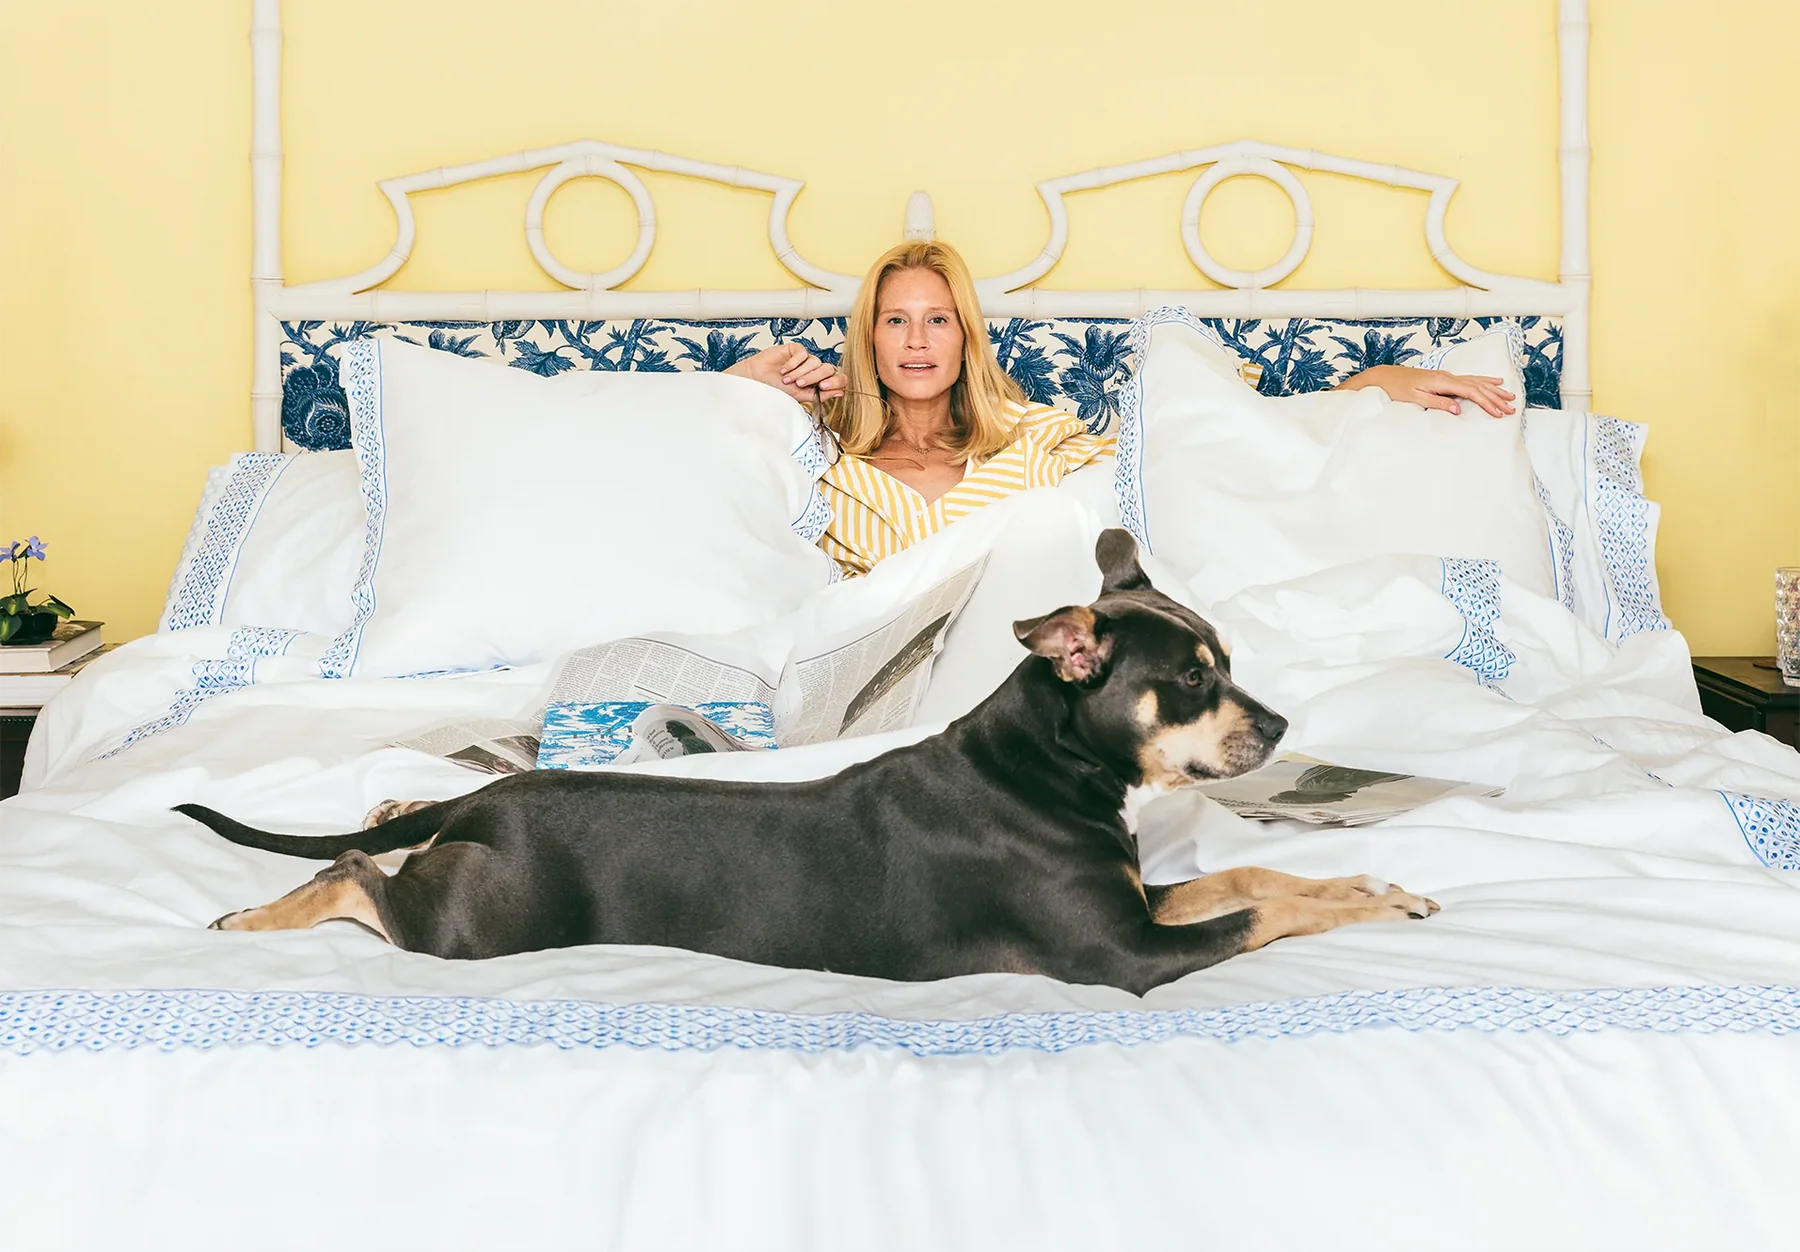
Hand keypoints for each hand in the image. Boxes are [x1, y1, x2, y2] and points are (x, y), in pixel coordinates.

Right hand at [725, 343, 847, 405]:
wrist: (758, 381)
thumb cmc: (776, 389)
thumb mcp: (801, 396)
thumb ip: (821, 394)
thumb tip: (840, 391)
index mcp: (818, 382)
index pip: (837, 378)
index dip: (835, 381)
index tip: (825, 387)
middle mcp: (814, 369)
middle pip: (827, 368)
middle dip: (814, 377)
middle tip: (800, 384)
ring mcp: (805, 359)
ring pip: (815, 362)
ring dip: (800, 373)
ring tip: (787, 380)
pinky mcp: (796, 349)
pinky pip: (803, 354)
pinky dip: (793, 364)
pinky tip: (784, 370)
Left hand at [1336, 365, 1515, 417]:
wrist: (1386, 376)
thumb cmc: (1398, 388)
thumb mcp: (1416, 399)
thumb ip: (1437, 403)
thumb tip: (1457, 410)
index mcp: (1443, 382)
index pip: (1471, 392)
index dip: (1487, 402)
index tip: (1499, 412)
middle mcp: (1448, 376)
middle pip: (1478, 387)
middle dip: (1496, 398)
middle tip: (1512, 408)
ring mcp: (1448, 376)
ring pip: (1477, 382)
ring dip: (1494, 390)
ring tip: (1510, 396)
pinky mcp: (1446, 378)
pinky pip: (1470, 379)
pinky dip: (1485, 381)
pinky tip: (1495, 381)